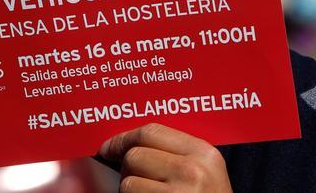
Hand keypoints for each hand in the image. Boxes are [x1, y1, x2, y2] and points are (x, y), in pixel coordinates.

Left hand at [100, 123, 232, 192]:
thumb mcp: (206, 172)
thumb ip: (177, 153)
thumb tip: (127, 145)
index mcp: (204, 154)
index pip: (151, 132)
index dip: (124, 139)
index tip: (110, 147)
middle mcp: (191, 172)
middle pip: (134, 156)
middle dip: (128, 170)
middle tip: (139, 183)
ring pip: (127, 183)